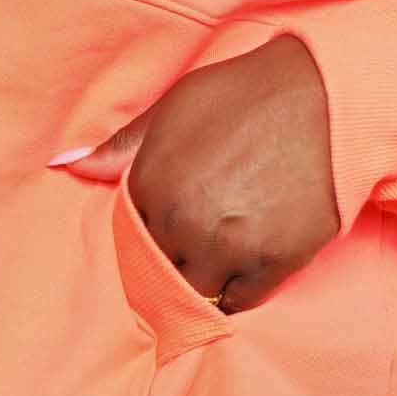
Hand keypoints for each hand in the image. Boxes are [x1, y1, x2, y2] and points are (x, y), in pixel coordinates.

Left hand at [47, 35, 339, 310]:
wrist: (329, 98)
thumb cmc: (248, 94)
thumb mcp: (174, 106)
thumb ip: (122, 145)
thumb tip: (67, 166)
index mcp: (150, 182)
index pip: (132, 235)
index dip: (153, 231)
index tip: (172, 226)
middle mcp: (182, 220)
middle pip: (162, 268)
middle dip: (177, 258)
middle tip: (203, 242)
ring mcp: (228, 245)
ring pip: (197, 290)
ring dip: (207, 278)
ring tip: (226, 254)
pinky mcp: (273, 261)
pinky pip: (241, 301)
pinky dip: (241, 290)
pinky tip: (250, 266)